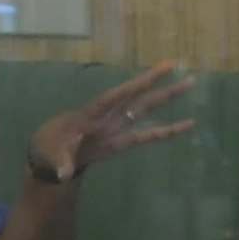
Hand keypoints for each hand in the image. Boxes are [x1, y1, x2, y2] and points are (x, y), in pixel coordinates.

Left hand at [28, 62, 196, 185]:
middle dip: (153, 83)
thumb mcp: (49, 154)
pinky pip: (148, 135)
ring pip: (144, 109)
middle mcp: (106, 116)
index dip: (129, 88)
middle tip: (176, 65)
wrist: (49, 155)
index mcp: (88, 115)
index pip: (111, 98)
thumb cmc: (49, 148)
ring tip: (189, 82)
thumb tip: (63, 174)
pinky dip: (167, 131)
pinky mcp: (122, 140)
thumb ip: (59, 162)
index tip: (147, 76)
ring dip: (165, 97)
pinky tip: (188, 124)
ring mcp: (116, 126)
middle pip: (133, 97)